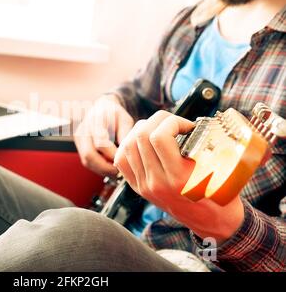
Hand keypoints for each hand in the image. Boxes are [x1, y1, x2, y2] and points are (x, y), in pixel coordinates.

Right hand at [74, 94, 134, 175]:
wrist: (102, 108)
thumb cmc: (115, 115)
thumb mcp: (125, 120)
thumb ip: (125, 136)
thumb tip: (125, 155)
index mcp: (96, 120)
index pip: (100, 143)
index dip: (112, 155)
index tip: (124, 160)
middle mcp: (83, 129)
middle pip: (89, 155)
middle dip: (105, 167)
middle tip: (119, 172)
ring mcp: (79, 138)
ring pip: (86, 161)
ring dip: (101, 170)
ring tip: (115, 172)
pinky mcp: (79, 146)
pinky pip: (86, 161)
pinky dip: (98, 167)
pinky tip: (109, 168)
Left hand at [114, 110, 244, 243]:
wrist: (212, 222)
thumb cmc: (220, 194)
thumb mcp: (220, 170)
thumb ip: (206, 146)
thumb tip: (193, 122)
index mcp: (179, 178)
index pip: (159, 137)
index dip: (173, 121)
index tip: (187, 125)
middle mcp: (157, 182)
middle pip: (141, 136)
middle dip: (157, 120)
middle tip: (173, 122)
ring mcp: (144, 186)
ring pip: (128, 145)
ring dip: (142, 129)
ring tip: (159, 129)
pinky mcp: (139, 188)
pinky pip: (122, 160)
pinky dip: (129, 145)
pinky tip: (144, 142)